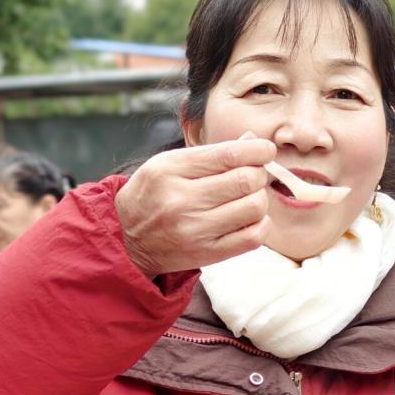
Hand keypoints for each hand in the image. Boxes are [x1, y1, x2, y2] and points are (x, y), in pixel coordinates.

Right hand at [115, 133, 277, 275]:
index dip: (257, 150)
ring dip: (260, 199)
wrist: (128, 238)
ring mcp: (195, 230)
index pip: (228, 155)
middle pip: (246, 181)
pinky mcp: (207, 253)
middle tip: (255, 175)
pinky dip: (261, 224)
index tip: (267, 149)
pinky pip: (253, 237)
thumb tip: (253, 141)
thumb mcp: (169, 164)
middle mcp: (181, 200)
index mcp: (170, 170)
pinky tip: (250, 218)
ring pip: (254, 208)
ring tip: (249, 197)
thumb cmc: (154, 194)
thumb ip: (211, 153)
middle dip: (259, 174)